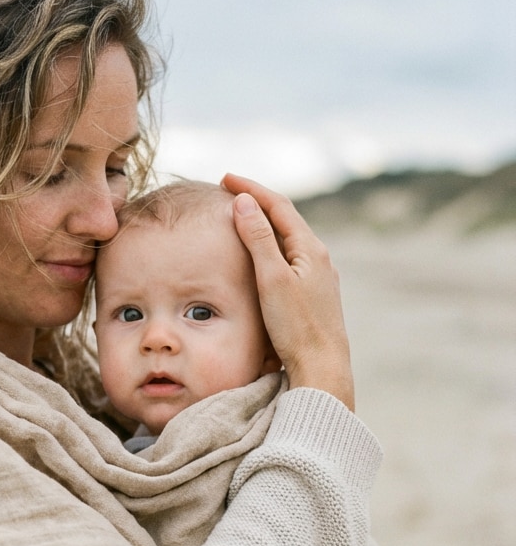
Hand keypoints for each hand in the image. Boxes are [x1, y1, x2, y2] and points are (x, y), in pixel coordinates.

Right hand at [222, 173, 354, 409]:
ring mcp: (318, 276)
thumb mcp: (272, 279)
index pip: (278, 206)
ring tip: (242, 215)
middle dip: (258, 201)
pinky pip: (290, 256)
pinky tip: (263, 253)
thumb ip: (259, 239)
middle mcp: (319, 258)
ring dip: (265, 222)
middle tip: (229, 191)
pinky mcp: (314, 293)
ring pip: (288, 237)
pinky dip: (271, 244)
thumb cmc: (296, 326)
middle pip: (286, 218)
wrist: (321, 366)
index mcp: (310, 249)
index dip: (251, 189)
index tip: (224, 178)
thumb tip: (245, 202)